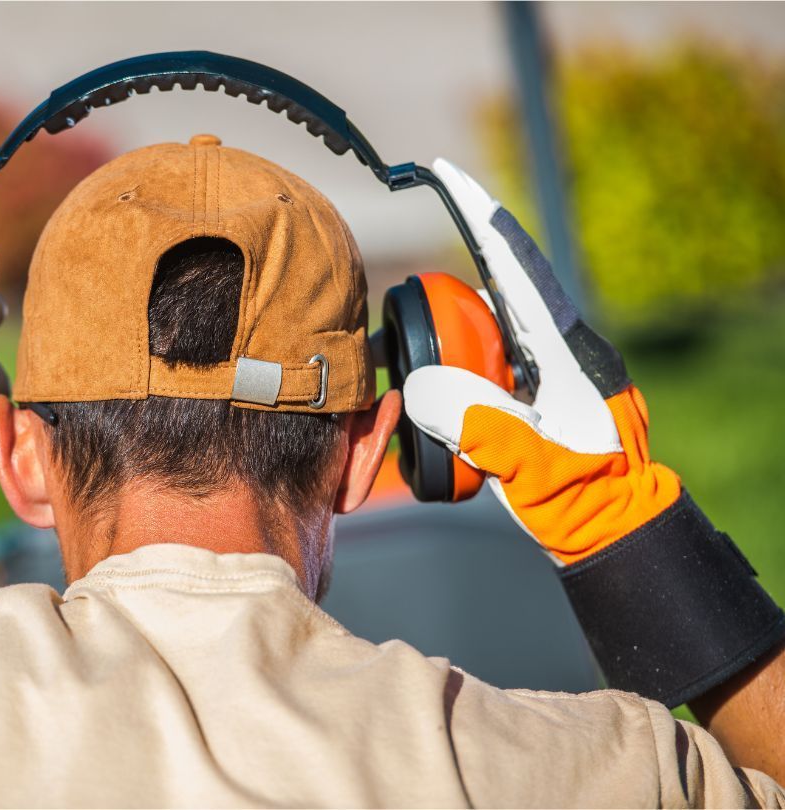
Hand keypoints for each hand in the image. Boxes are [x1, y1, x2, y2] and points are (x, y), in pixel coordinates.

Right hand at [400, 159, 782, 710]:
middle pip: (500, 289)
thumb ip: (480, 424)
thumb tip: (422, 386)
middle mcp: (561, 349)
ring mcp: (554, 369)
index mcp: (565, 352)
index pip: (515, 268)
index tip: (446, 174)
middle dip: (454, 281)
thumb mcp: (530, 466)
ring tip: (422, 352)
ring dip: (456, 332)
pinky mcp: (543, 390)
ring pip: (495, 326)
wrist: (615, 530)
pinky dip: (464, 363)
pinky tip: (445, 388)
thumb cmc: (584, 501)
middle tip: (412, 299)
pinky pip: (495, 358)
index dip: (479, 217)